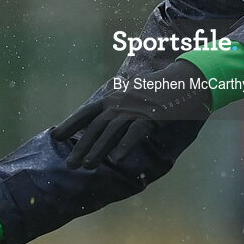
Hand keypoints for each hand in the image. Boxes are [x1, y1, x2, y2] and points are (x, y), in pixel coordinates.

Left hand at [52, 60, 211, 168]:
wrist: (186, 78)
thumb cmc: (160, 89)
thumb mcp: (134, 94)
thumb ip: (120, 107)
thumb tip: (106, 124)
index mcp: (115, 96)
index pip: (88, 111)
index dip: (71, 124)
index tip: (56, 137)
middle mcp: (121, 101)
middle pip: (96, 125)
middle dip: (81, 145)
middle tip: (69, 165)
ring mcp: (136, 107)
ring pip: (112, 130)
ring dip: (98, 149)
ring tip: (87, 166)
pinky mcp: (153, 115)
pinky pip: (136, 132)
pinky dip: (125, 145)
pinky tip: (116, 159)